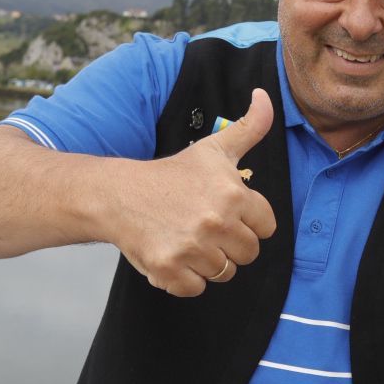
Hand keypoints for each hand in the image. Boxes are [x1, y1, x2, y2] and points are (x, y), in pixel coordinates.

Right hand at [109, 90, 277, 296]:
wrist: (116, 195)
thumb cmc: (171, 174)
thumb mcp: (213, 148)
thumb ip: (249, 127)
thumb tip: (264, 95)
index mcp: (234, 196)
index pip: (266, 227)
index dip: (247, 221)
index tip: (225, 212)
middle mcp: (215, 223)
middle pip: (248, 254)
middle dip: (230, 244)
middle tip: (203, 226)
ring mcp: (191, 248)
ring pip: (223, 273)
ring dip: (207, 261)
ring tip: (187, 238)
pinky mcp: (168, 270)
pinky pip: (195, 289)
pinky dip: (184, 278)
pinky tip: (172, 254)